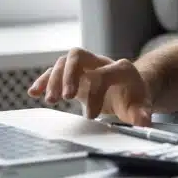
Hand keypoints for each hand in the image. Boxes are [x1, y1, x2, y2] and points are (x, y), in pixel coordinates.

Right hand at [27, 48, 152, 125]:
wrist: (129, 88)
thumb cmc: (135, 98)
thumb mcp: (141, 106)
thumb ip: (142, 114)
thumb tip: (144, 122)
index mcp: (120, 68)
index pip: (103, 74)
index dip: (96, 94)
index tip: (92, 116)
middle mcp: (99, 62)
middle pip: (78, 55)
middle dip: (69, 75)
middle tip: (64, 98)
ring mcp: (84, 66)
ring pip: (64, 62)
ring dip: (54, 79)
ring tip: (50, 101)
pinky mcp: (73, 75)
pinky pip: (55, 71)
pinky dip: (44, 80)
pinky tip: (34, 92)